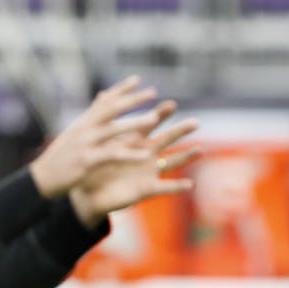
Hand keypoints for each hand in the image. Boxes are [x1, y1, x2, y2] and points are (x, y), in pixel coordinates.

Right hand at [27, 76, 169, 199]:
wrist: (43, 178)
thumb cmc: (61, 157)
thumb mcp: (74, 132)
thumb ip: (91, 116)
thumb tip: (102, 96)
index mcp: (83, 122)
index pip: (104, 101)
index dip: (120, 89)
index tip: (137, 79)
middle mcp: (85, 129)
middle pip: (111, 109)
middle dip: (132, 99)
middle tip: (152, 92)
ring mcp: (86, 143)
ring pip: (113, 129)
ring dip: (134, 122)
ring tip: (154, 117)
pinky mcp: (88, 161)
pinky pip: (112, 155)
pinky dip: (130, 154)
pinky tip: (146, 155)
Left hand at [68, 100, 201, 228]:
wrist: (89, 194)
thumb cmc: (93, 167)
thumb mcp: (99, 141)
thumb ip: (104, 119)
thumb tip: (101, 93)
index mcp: (134, 142)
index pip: (150, 124)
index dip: (161, 115)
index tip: (172, 104)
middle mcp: (146, 155)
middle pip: (167, 139)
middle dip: (180, 131)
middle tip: (195, 122)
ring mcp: (148, 172)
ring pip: (171, 162)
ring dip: (186, 156)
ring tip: (200, 149)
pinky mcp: (146, 189)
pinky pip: (164, 188)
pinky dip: (176, 186)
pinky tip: (190, 184)